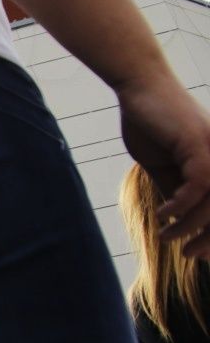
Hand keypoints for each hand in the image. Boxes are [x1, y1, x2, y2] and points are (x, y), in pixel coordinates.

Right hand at [120, 78, 209, 256]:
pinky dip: (180, 206)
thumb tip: (178, 221)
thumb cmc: (151, 122)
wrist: (139, 88)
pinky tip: (163, 215)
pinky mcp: (200, 145)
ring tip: (168, 238)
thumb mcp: (163, 165)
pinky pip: (197, 187)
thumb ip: (174, 189)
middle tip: (190, 255)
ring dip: (192, 226)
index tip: (202, 255)